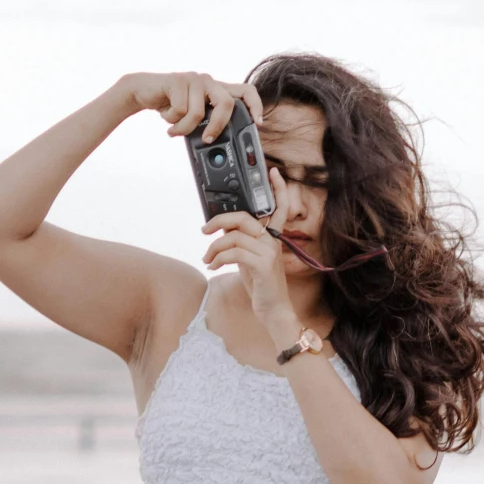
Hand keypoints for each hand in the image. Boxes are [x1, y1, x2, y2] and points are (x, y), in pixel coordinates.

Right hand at [124, 70, 262, 141]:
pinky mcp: (178, 80)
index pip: (246, 91)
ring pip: (199, 112)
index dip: (255, 106)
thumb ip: (208, 121)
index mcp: (217, 89)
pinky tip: (166, 117)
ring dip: (184, 128)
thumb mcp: (193, 114)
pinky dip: (172, 121)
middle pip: (227, 104)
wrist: (141, 91)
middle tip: (207, 139)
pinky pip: (181, 110)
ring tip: (174, 129)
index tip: (257, 124)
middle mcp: (209, 81)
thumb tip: (219, 143)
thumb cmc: (170, 105)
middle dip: (217, 126)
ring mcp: (194, 79)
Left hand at [202, 169, 298, 337]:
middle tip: (204, 231)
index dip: (279, 189)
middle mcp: (273, 241)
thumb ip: (238, 243)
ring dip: (213, 248)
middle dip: (218, 221)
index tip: (274, 172)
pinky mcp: (263, 265)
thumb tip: (220, 230)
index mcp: (272, 238)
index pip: (280, 208)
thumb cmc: (261, 286)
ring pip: (233, 237)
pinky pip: (233, 253)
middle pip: (243, 218)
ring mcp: (269, 252)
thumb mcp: (247, 260)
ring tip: (207, 259)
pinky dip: (218, 258)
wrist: (273, 311)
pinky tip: (213, 267)